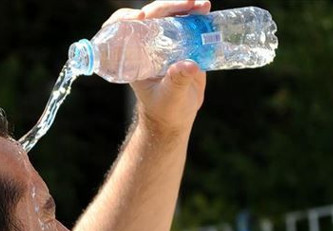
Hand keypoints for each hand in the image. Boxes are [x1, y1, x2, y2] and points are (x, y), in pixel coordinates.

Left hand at [104, 1, 210, 137]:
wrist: (176, 117)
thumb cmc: (165, 110)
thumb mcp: (170, 97)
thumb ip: (177, 82)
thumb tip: (188, 65)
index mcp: (135, 56)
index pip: (124, 30)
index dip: (128, 19)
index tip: (140, 16)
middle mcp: (148, 45)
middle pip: (152, 16)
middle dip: (168, 6)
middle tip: (188, 4)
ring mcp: (166, 43)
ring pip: (171, 16)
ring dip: (186, 7)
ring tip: (203, 6)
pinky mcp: (184, 44)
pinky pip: (188, 25)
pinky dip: (197, 16)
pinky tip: (207, 11)